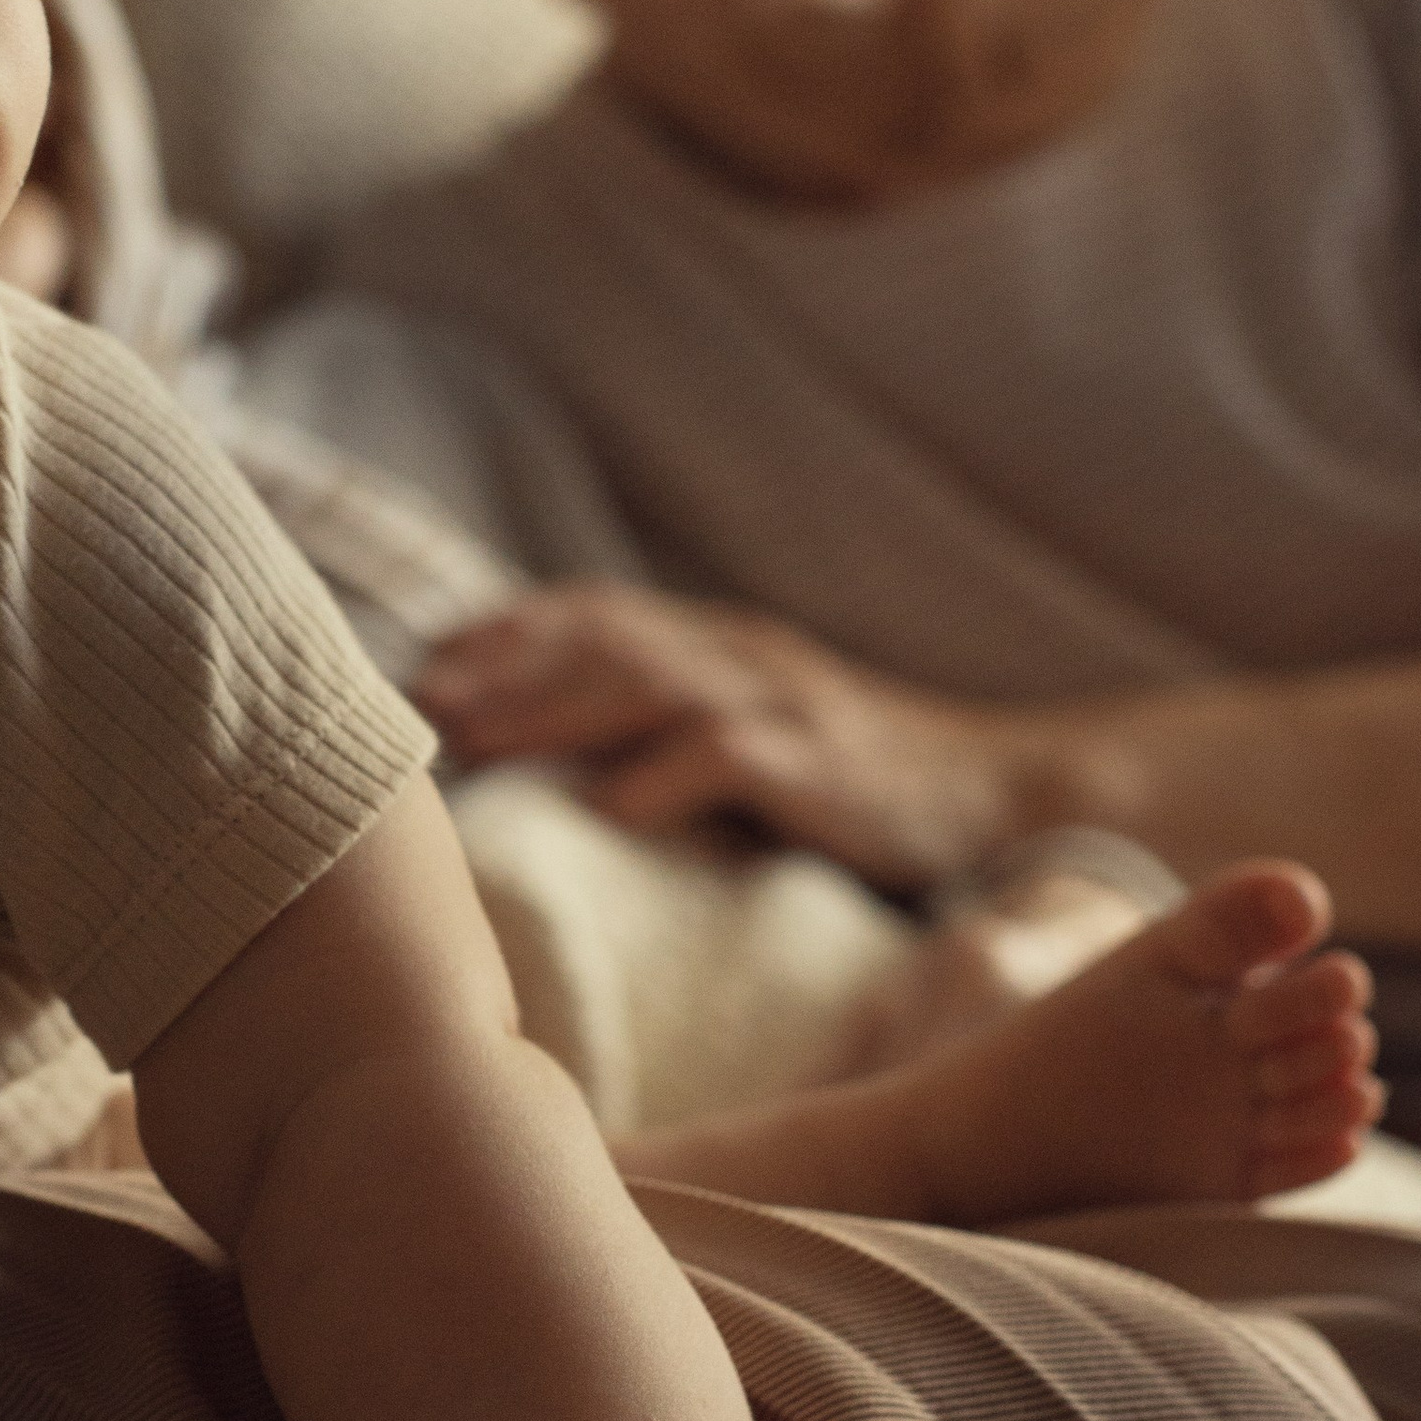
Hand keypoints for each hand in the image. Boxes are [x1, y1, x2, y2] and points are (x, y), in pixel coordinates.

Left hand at [419, 586, 1027, 888]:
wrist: (1000, 797)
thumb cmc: (868, 783)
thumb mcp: (766, 736)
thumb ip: (683, 732)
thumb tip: (573, 774)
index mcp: (727, 646)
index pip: (601, 612)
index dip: (510, 628)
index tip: (430, 660)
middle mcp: (744, 656)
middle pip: (604, 641)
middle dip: (505, 665)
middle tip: (420, 700)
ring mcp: (782, 703)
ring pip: (646, 687)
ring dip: (551, 712)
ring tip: (476, 744)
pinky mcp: (818, 763)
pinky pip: (727, 758)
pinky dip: (661, 776)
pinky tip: (606, 808)